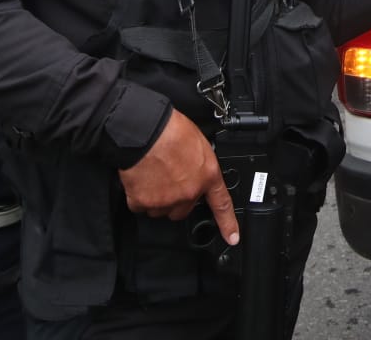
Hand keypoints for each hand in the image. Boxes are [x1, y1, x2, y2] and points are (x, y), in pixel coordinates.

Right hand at [118, 108, 238, 245]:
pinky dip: (138, 196)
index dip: (228, 224)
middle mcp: (189, 192)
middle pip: (184, 210)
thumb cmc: (171, 131)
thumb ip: (200, 164)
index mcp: (207, 175)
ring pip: (161, 210)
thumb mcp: (199, 144)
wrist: (146, 131)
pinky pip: (140, 206)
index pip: (222, 204)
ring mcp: (167, 200)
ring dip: (157, 199)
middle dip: (177, 199)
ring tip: (154, 175)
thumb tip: (195, 170)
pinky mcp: (144, 202)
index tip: (232, 238)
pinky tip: (140, 179)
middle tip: (169, 179)